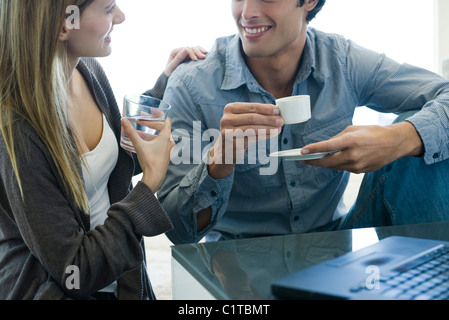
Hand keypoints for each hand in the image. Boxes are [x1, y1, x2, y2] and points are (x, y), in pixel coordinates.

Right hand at [121, 118, 174, 191]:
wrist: (154, 178)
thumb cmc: (150, 162)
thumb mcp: (139, 145)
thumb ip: (131, 132)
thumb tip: (124, 121)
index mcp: (166, 137)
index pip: (166, 120)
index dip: (159, 114)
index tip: (151, 111)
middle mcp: (169, 142)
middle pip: (161, 127)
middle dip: (150, 122)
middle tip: (141, 118)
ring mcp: (167, 149)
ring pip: (159, 135)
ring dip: (149, 131)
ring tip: (138, 128)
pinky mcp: (164, 154)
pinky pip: (158, 143)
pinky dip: (151, 139)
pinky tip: (141, 140)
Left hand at [164, 46, 207, 76]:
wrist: (171, 79)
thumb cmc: (170, 74)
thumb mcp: (172, 67)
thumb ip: (178, 58)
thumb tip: (186, 49)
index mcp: (175, 51)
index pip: (185, 49)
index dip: (191, 53)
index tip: (195, 60)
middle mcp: (181, 51)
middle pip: (191, 48)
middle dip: (197, 52)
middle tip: (203, 57)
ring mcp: (186, 54)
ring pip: (195, 49)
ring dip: (201, 51)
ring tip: (206, 55)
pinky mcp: (190, 57)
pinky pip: (197, 52)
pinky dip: (201, 52)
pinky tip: (206, 54)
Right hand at [208, 102, 283, 178]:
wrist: (225, 149)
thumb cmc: (237, 130)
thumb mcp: (241, 118)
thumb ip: (255, 113)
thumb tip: (275, 112)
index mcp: (230, 108)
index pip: (251, 107)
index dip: (266, 109)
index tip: (277, 111)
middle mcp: (227, 119)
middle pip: (253, 118)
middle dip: (269, 119)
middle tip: (281, 120)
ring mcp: (229, 132)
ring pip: (253, 129)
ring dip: (269, 128)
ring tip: (279, 128)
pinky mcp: (234, 143)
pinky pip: (253, 139)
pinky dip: (265, 136)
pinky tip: (272, 134)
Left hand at [300, 122, 423, 173]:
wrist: (395, 143)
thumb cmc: (373, 133)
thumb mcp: (354, 129)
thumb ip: (338, 138)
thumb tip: (326, 146)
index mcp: (351, 141)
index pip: (328, 147)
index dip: (313, 150)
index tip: (302, 152)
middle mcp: (353, 155)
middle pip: (327, 162)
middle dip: (313, 162)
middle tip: (303, 160)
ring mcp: (357, 165)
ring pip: (335, 167)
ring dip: (325, 163)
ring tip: (316, 159)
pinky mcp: (360, 171)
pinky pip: (344, 168)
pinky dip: (338, 164)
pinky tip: (336, 159)